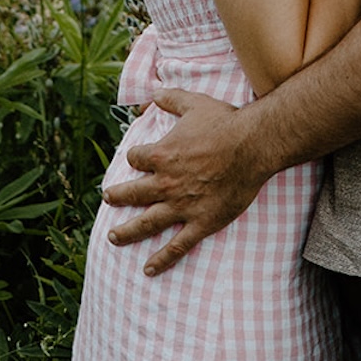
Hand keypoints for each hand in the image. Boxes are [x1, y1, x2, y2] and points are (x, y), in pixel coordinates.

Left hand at [103, 89, 267, 275]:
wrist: (252, 145)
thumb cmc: (224, 122)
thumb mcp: (193, 103)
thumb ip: (170, 98)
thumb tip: (154, 92)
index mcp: (162, 155)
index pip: (136, 158)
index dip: (134, 157)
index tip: (136, 159)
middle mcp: (166, 183)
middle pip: (133, 194)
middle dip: (118, 197)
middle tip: (108, 199)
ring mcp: (182, 206)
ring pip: (147, 223)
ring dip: (127, 232)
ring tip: (113, 237)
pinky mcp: (200, 222)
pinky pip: (177, 246)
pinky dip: (161, 259)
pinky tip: (148, 269)